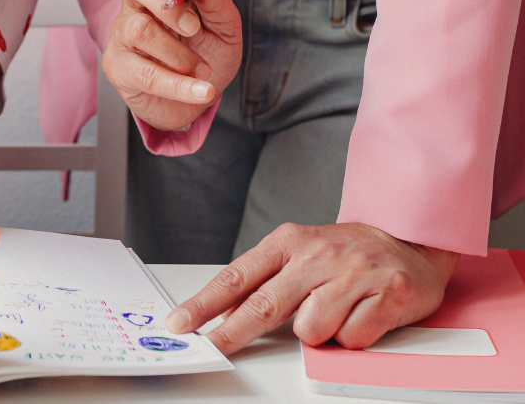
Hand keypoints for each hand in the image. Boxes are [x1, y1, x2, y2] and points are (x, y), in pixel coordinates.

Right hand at [102, 0, 241, 133]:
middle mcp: (137, 2)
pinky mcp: (118, 66)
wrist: (196, 98)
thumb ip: (217, 3)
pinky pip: (145, 73)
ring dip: (180, 54)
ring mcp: (123, 32)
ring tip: (203, 70)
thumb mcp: (226, 28)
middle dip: (164, 0)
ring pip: (140, 29)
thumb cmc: (208, 54)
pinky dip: (179, 85)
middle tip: (193, 26)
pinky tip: (200, 90)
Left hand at [164, 222, 458, 353]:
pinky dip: (353, 336)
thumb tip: (227, 315)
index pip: (238, 276)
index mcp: (289, 241)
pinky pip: (351, 338)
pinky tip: (362, 313)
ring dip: (318, 332)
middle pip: (263, 305)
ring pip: (311, 330)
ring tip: (335, 309)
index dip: (206, 303)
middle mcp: (317, 255)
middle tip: (210, 350)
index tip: (181, 322)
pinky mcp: (386, 295)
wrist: (410, 240)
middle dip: (231, 333)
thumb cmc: (345, 253)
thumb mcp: (301, 253)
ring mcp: (352, 274)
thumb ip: (268, 281)